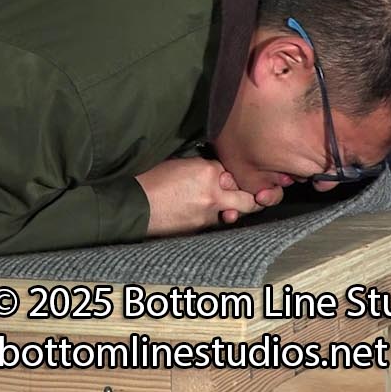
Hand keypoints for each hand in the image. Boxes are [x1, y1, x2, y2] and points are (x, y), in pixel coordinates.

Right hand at [135, 157, 281, 237]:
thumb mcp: (180, 162)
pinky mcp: (200, 228)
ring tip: (228, 208)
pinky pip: (215, 223)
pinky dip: (213, 218)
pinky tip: (200, 213)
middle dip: (251, 198)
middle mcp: (214, 193)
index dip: (231, 175)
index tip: (230, 177)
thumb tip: (215, 172)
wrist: (136, 204)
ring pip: (233, 214)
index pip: (232, 172)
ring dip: (232, 211)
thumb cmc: (152, 179)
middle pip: (247, 199)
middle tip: (254, 197)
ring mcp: (208, 214)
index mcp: (208, 171)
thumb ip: (202, 167)